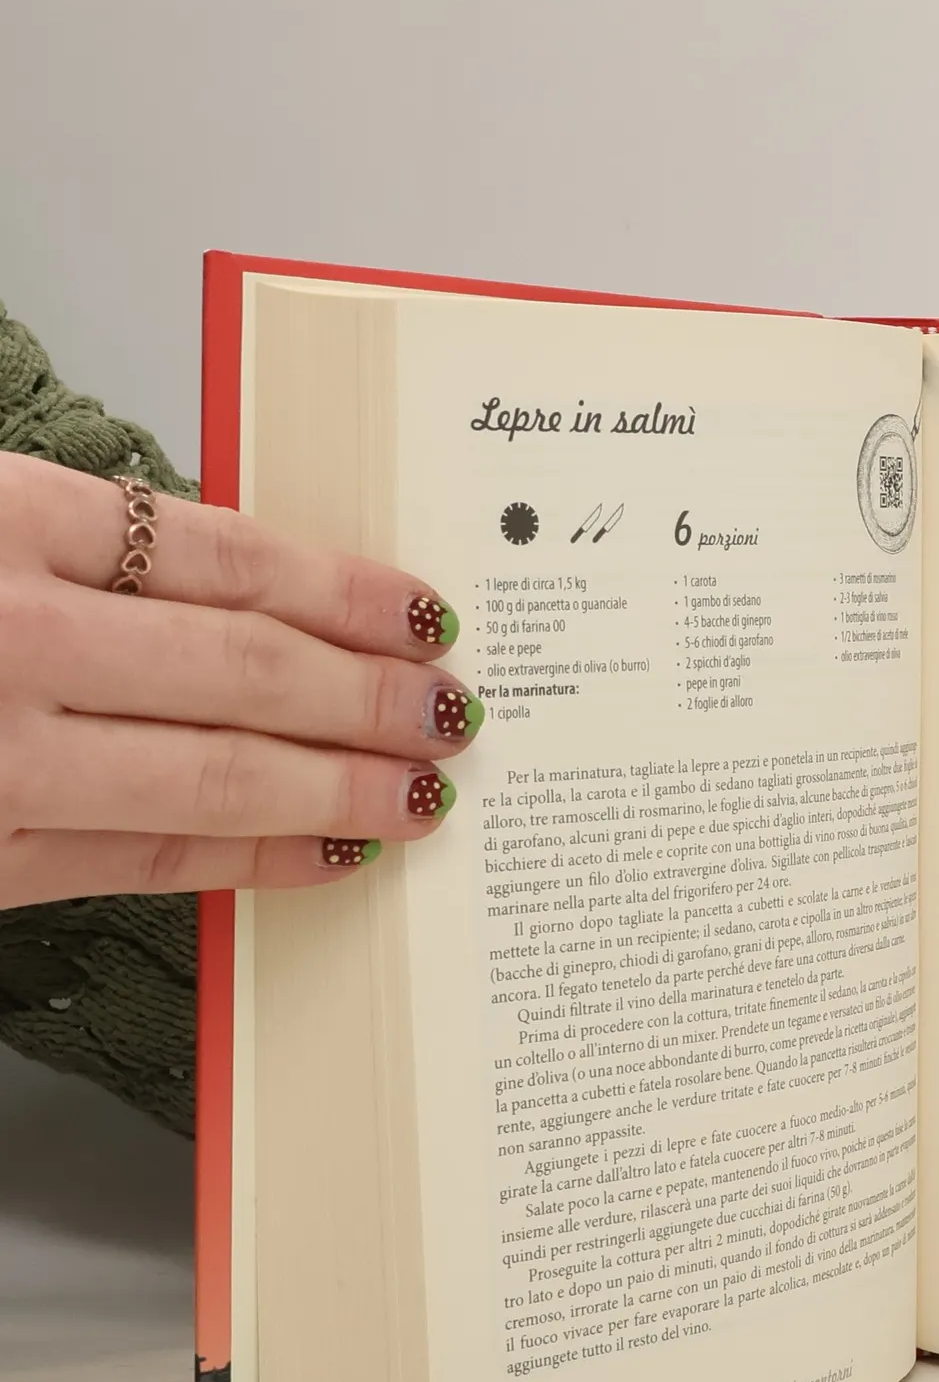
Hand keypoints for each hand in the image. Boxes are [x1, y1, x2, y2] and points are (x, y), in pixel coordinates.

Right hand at [0, 454, 480, 910]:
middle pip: (249, 668)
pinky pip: (157, 860)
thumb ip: (93, 552)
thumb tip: (269, 594)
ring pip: (222, 774)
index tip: (427, 619)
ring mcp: (5, 759)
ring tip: (420, 793)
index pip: (229, 560)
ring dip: (343, 787)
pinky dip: (262, 856)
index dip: (350, 597)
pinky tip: (334, 849)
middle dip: (372, 698)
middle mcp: (16, 637)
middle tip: (452, 715)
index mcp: (13, 521)